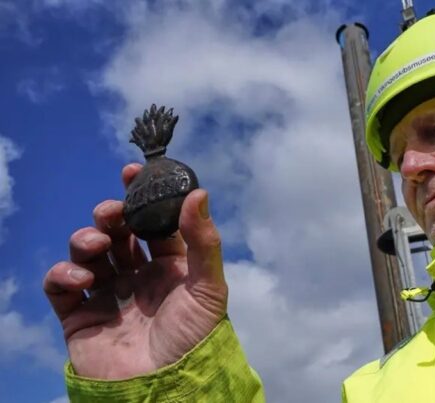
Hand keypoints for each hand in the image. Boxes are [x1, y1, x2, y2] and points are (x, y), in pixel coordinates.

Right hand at [43, 163, 227, 378]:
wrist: (164, 387)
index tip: (134, 172)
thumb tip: (198, 192)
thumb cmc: (193, 338)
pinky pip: (61, 285)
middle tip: (112, 212)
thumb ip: (203, 240)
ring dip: (87, 239)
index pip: (154, 223)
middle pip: (118, 232)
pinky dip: (64, 273)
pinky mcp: (79, 316)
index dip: (143, 197)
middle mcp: (138, 276)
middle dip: (111, 215)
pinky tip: (83, 278)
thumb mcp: (208, 287)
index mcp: (170, 266)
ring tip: (97, 244)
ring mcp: (107, 294)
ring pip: (88, 252)